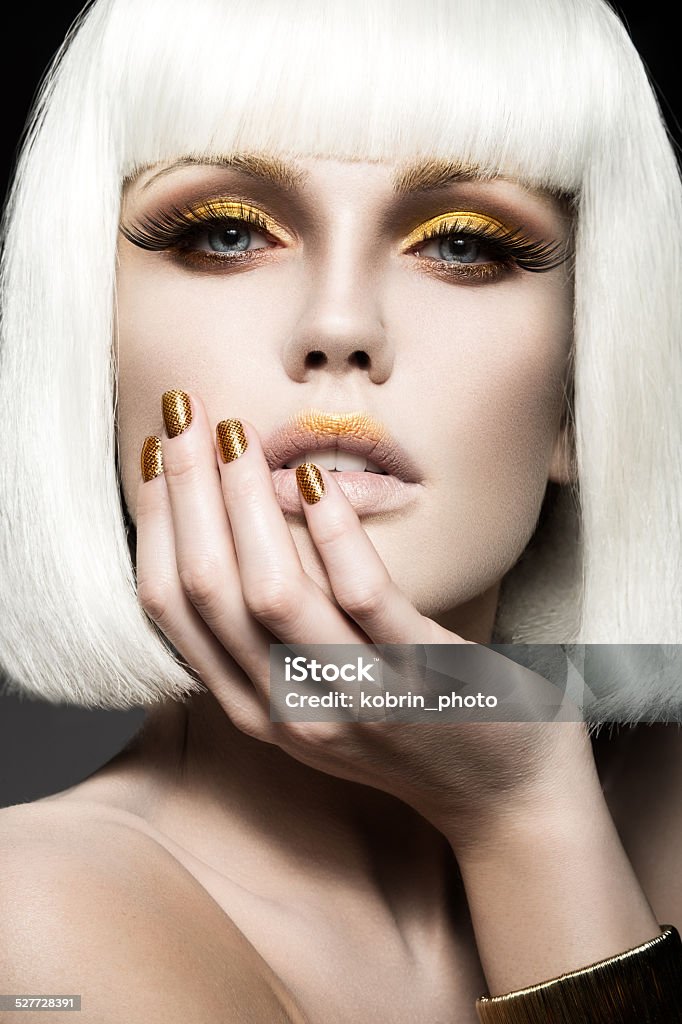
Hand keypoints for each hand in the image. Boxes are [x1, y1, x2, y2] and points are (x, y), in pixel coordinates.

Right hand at [135, 390, 592, 854]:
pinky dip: (333, 533)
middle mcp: (288, 709)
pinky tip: (316, 479)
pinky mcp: (420, 678)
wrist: (505, 795)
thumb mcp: (319, 690)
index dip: (155, 523)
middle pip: (208, 591)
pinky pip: (364, 599)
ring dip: (243, 504)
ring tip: (236, 433)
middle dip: (185, 493)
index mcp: (254, 705)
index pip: (171, 609)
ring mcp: (353, 698)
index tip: (155, 453)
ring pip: (271, 593)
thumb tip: (235, 533)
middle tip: (181, 413)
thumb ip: (272, 634)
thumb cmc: (410, 723)